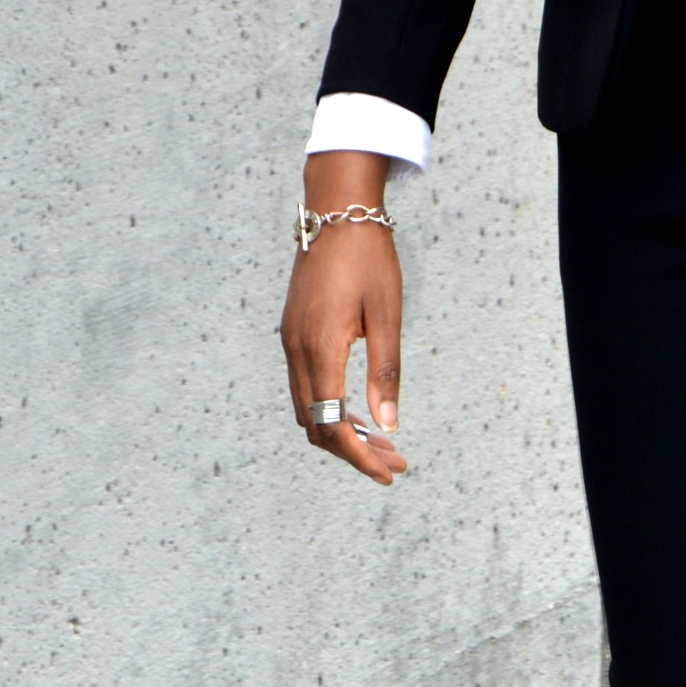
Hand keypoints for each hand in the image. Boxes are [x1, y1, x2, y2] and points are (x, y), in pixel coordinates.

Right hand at [278, 151, 408, 487]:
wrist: (337, 212)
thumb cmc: (369, 259)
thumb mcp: (387, 316)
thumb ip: (386, 372)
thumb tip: (390, 424)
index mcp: (321, 348)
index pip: (333, 424)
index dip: (359, 456)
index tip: (388, 474)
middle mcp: (297, 350)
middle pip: (316, 424)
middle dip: (354, 451)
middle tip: (395, 463)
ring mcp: (290, 342)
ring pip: (308, 408)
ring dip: (342, 431)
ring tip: (384, 442)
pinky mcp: (293, 333)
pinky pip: (305, 386)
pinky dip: (330, 408)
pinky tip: (360, 410)